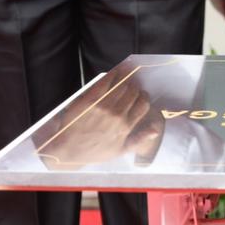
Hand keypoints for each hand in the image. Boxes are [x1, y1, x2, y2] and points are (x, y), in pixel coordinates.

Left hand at [35, 70, 164, 167]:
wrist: (67, 151)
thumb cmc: (94, 152)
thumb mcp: (119, 151)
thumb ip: (139, 139)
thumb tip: (156, 130)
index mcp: (126, 126)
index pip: (143, 104)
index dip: (143, 97)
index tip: (140, 95)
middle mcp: (117, 115)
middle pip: (133, 92)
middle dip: (134, 87)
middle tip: (131, 85)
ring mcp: (103, 106)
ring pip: (122, 85)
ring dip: (126, 78)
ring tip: (126, 74)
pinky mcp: (89, 100)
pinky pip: (105, 82)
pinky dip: (113, 75)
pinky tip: (115, 72)